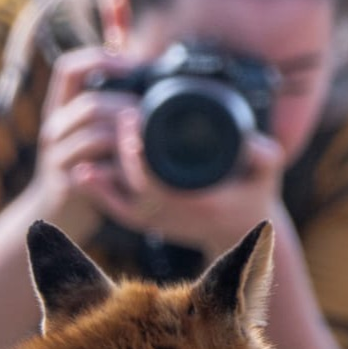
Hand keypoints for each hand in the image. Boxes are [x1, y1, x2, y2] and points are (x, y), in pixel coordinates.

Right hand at [20, 47, 139, 239]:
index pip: (68, 68)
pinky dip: (122, 166)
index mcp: (60, 108)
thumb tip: (144, 69)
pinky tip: (136, 167)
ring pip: (95, 136)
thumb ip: (108, 106)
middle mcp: (54, 128)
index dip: (100, 59)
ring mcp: (57, 156)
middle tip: (155, 113)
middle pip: (90, 104)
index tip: (133, 64)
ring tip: (151, 140)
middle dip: (127, 106)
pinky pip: (98, 169)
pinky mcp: (66, 182)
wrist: (56, 211)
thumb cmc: (83, 166)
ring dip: (128, 136)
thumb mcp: (89, 131)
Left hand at [76, 103, 289, 257]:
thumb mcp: (265, 177)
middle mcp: (168, 214)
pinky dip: (97, 192)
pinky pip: (113, 207)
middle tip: (113, 118)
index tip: (132, 119)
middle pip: (127, 184)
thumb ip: (264, 157)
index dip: (136, 154)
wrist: (239, 229)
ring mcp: (153, 219)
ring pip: (114, 199)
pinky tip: (82, 172)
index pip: (152, 181)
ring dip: (98, 175)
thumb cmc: (252, 198)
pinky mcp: (144, 220)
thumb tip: (254, 143)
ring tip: (85, 147)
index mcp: (192, 204)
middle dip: (116, 152)